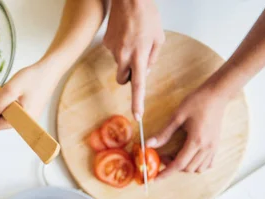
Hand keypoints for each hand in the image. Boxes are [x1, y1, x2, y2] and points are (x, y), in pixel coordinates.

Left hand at [0, 63, 56, 129]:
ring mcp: (31, 116)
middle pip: (5, 121)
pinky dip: (12, 102)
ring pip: (10, 115)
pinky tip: (15, 92)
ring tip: (9, 91)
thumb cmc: (33, 78)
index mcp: (24, 119)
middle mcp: (29, 121)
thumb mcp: (10, 90)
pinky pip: (17, 111)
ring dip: (5, 104)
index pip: (0, 125)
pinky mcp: (33, 110)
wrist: (50, 70)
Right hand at [103, 0, 164, 118]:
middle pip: (123, 79)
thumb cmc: (146, 16)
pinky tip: (125, 34)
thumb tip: (144, 73)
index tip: (137, 116)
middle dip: (129, 76)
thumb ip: (152, 59)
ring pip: (119, 64)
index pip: (138, 85)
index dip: (137, 102)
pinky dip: (120, 47)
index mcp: (139, 56)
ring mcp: (112, 50)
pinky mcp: (106, 44)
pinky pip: (114, 53)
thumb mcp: (158, 38)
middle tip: (136, 61)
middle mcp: (123, 56)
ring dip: (126, 57)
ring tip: (133, 39)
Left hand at [147, 85, 227, 179]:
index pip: (179, 164)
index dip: (166, 173)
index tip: (156, 179)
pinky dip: (197, 164)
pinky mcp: (216, 145)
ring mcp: (213, 147)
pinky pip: (208, 163)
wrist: (217, 94)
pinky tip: (188, 156)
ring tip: (175, 155)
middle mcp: (207, 147)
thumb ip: (163, 133)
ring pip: (198, 168)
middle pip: (187, 168)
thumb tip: (148, 145)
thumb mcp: (177, 117)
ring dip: (185, 166)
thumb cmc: (197, 102)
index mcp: (196, 141)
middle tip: (163, 156)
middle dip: (173, 167)